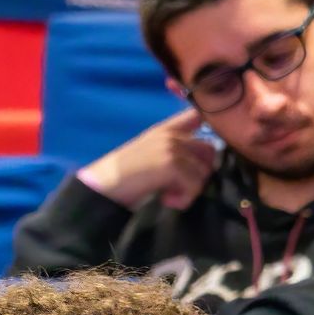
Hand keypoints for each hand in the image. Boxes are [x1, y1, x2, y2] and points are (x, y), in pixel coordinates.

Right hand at [81, 108, 218, 210]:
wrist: (103, 186)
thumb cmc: (122, 177)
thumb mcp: (150, 156)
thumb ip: (174, 151)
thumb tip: (202, 164)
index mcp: (166, 129)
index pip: (197, 114)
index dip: (210, 126)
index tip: (203, 150)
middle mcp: (171, 134)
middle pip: (209, 151)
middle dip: (199, 174)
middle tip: (179, 187)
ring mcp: (172, 147)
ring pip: (204, 172)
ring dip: (190, 190)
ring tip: (168, 195)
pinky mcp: (171, 164)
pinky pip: (194, 187)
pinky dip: (183, 200)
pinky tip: (166, 200)